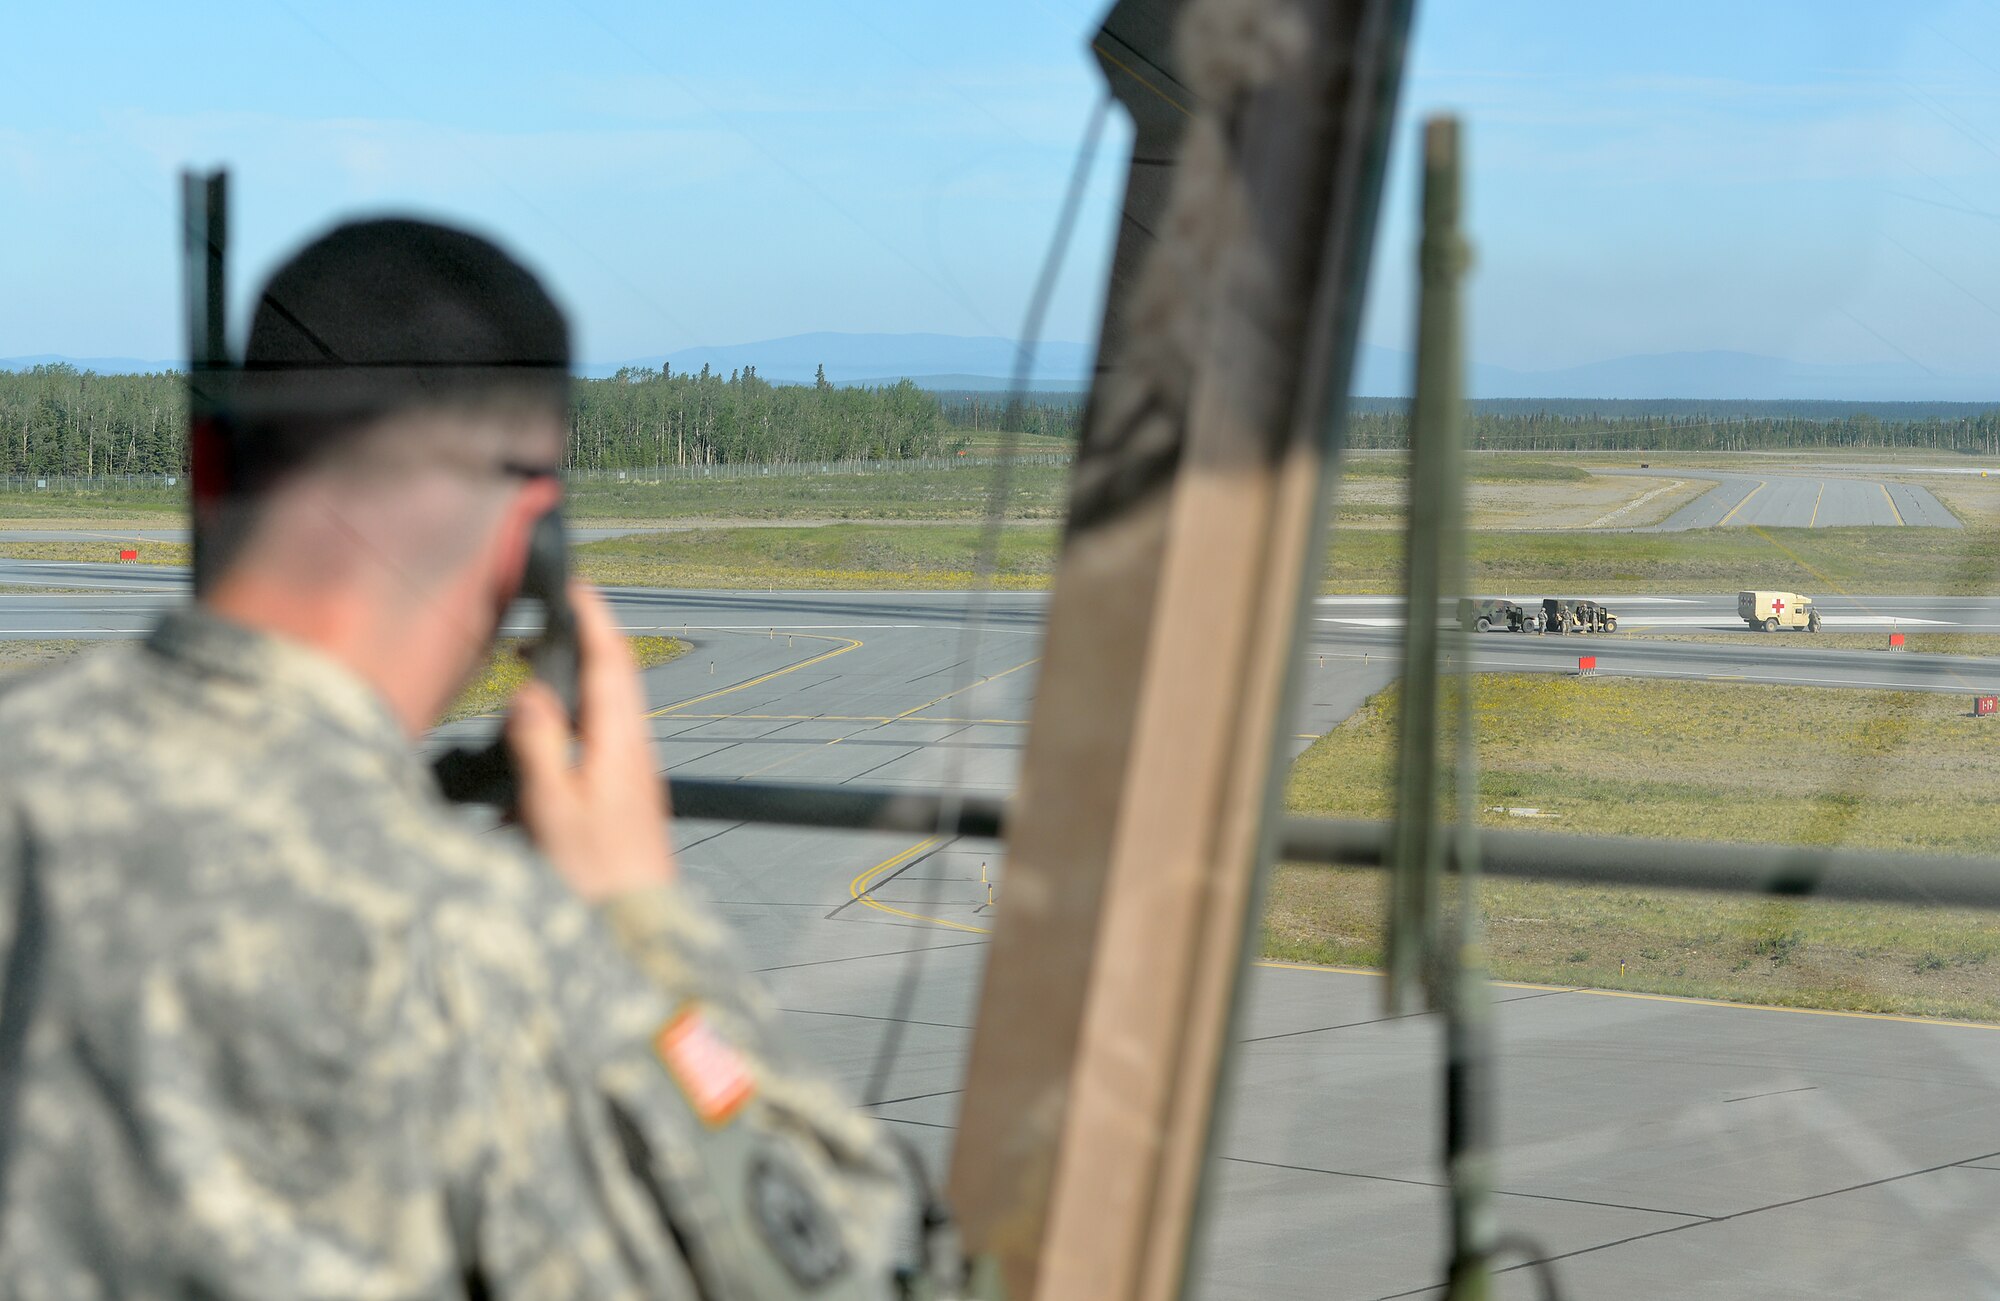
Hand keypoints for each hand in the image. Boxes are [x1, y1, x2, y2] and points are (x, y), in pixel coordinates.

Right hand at [506, 582, 676, 899]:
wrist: (637, 929)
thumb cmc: (596, 878)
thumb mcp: (553, 809)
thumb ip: (539, 745)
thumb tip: (530, 692)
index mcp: (620, 744)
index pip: (612, 662)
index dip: (594, 618)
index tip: (574, 585)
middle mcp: (635, 752)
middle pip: (614, 680)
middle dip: (582, 643)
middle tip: (544, 625)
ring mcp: (634, 775)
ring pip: (607, 711)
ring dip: (576, 685)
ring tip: (538, 673)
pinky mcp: (626, 798)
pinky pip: (600, 745)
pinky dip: (574, 727)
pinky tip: (547, 744)